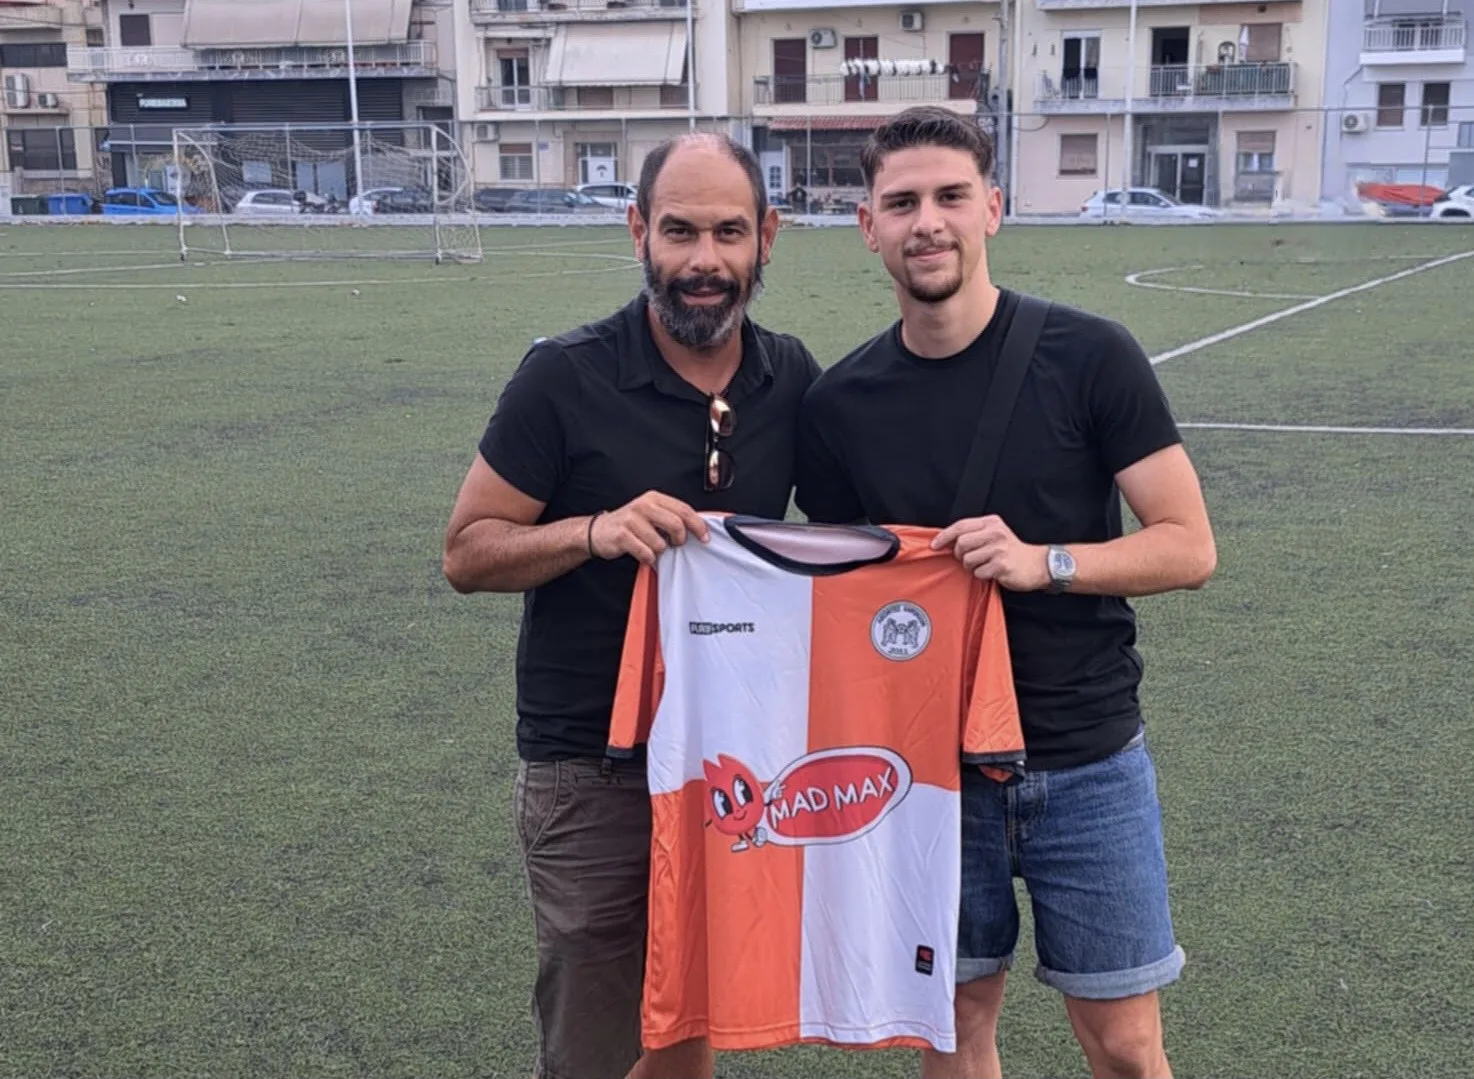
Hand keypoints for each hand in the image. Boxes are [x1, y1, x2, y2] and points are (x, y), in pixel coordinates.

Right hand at [589, 491, 709, 565]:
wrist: (599, 531)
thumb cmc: (630, 524)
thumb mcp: (651, 514)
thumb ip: (671, 516)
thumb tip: (698, 528)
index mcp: (654, 498)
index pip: (684, 510)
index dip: (698, 525)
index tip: (705, 537)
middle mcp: (643, 505)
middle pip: (676, 524)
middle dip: (680, 539)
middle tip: (675, 544)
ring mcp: (631, 520)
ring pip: (660, 543)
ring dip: (659, 551)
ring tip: (650, 547)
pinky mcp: (622, 535)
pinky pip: (646, 553)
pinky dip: (647, 558)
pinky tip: (642, 553)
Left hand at [932, 515, 1049, 591]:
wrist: (1038, 565)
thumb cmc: (1012, 551)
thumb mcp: (996, 534)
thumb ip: (975, 534)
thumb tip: (946, 541)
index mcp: (991, 523)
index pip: (961, 526)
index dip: (944, 536)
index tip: (934, 545)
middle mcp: (995, 533)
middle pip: (961, 544)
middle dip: (960, 555)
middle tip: (970, 559)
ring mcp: (999, 549)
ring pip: (968, 560)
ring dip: (972, 567)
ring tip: (984, 565)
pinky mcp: (1001, 565)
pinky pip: (978, 573)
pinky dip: (982, 575)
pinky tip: (993, 572)